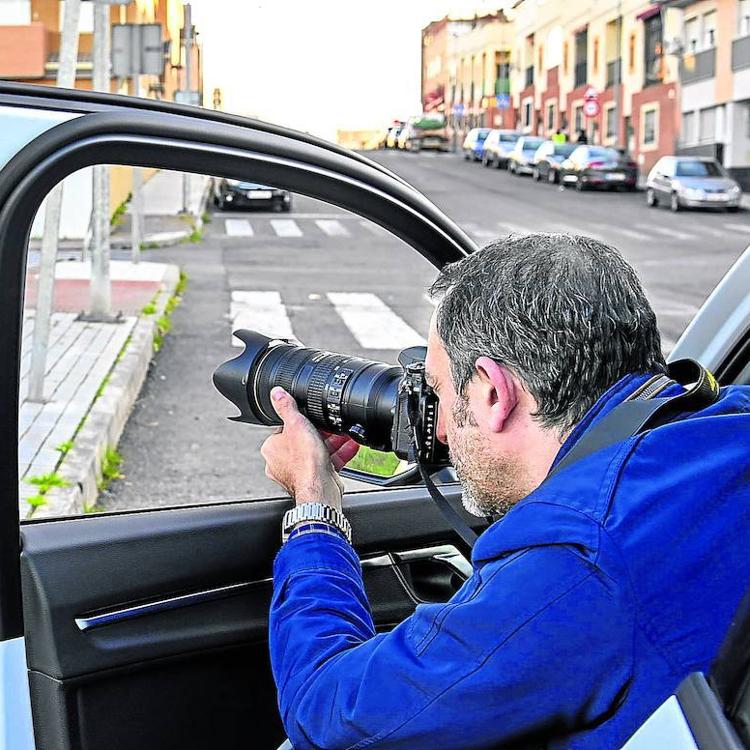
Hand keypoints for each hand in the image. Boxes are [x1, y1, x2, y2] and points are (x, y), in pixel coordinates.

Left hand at [260, 387, 359, 508]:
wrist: (319, 489)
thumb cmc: (304, 462)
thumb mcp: (296, 424)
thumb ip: (287, 407)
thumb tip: (276, 393)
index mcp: (272, 449)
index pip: (285, 429)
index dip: (302, 422)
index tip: (313, 418)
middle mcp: (282, 463)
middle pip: (304, 440)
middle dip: (321, 433)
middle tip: (332, 426)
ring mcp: (299, 472)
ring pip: (318, 452)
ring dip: (334, 443)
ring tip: (346, 434)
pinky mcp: (315, 479)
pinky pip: (328, 463)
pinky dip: (340, 455)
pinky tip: (351, 446)